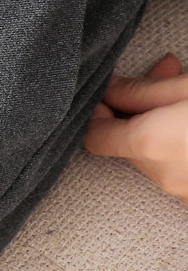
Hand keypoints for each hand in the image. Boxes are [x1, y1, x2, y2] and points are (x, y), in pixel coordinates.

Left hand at [84, 52, 187, 203]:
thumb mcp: (187, 89)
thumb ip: (142, 90)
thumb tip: (110, 88)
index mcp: (151, 143)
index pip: (93, 137)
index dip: (95, 113)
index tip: (106, 93)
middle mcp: (163, 175)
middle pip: (125, 144)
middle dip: (135, 112)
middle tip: (160, 78)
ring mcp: (184, 192)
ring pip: (154, 156)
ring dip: (160, 128)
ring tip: (181, 99)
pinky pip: (176, 168)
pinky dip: (177, 146)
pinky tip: (187, 123)